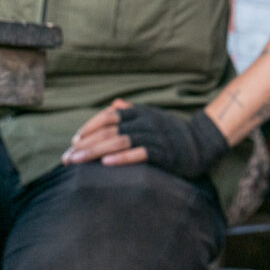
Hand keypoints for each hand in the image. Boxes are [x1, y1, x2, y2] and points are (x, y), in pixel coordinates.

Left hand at [63, 100, 229, 177]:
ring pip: (119, 141)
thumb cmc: (172, 132)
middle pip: (108, 130)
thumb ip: (131, 112)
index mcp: (139, 113)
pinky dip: (122, 158)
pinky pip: (140, 153)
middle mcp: (144, 122)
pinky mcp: (163, 152)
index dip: (89, 127)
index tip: (74, 141)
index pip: (108, 116)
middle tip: (67, 158)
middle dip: (84, 144)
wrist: (202, 142)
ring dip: (95, 152)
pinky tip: (106, 163)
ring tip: (77, 162)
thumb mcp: (151, 117)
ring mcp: (154, 136)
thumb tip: (112, 105)